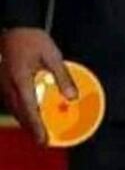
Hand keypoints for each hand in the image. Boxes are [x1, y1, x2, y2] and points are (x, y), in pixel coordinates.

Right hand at [0, 28, 76, 145]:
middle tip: (42, 141)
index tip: (43, 141)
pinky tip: (29, 112)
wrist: (12, 29)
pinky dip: (21, 111)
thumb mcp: (52, 55)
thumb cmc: (32, 40)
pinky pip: (12, 103)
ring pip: (14, 110)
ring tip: (37, 130)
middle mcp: (10, 88)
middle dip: (31, 129)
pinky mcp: (4, 83)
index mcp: (21, 82)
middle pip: (20, 114)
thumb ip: (62, 76)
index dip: (37, 127)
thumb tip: (72, 96)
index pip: (30, 110)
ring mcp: (4, 87)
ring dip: (25, 121)